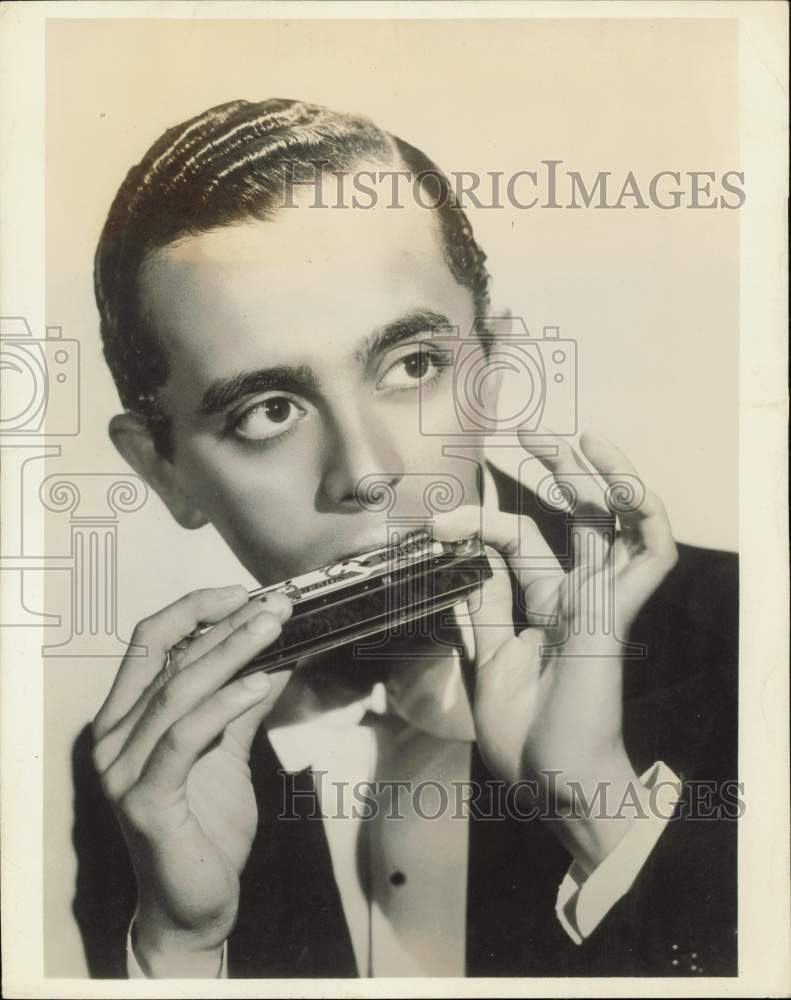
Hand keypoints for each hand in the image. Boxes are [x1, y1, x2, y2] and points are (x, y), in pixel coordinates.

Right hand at [91, 586, 292, 975]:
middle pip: (169, 660)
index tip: (242, 593)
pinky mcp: (144, 800)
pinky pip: (185, 738)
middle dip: (225, 625)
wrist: (196, 902)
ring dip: (230, 652)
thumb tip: (276, 652)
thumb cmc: (207, 824)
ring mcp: (122, 770)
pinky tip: (259, 682)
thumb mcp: (228, 747)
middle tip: (276, 606)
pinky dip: (224, 704)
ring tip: (274, 628)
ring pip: (177, 692)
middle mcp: (112, 738)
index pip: (149, 642)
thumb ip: (242, 701)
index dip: (193, 609)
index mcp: (124, 717)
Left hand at [434, 430, 677, 870]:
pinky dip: (644, 517)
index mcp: (546, 605)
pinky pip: (649, 556)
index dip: (480, 520)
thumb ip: (485, 611)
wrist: (553, 780)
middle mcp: (578, 594)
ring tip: (578, 438)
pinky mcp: (617, 612)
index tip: (438, 522)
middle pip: (574, 516)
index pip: (519, 539)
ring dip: (601, 477)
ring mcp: (601, 600)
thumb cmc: (525, 733)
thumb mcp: (489, 660)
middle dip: (555, 470)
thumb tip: (466, 566)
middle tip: (528, 433)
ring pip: (616, 522)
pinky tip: (622, 484)